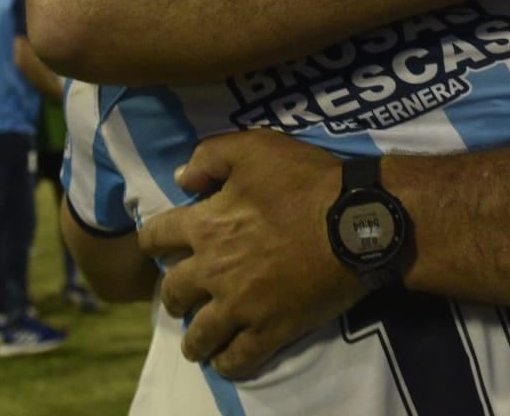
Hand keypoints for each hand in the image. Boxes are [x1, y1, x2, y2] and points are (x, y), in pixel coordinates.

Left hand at [138, 130, 363, 379]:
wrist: (357, 220)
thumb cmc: (307, 180)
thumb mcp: (256, 146)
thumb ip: (210, 156)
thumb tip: (181, 179)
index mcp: (206, 224)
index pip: (155, 237)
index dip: (152, 241)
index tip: (158, 247)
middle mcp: (213, 269)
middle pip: (173, 290)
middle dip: (174, 294)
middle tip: (184, 295)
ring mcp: (241, 305)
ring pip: (199, 334)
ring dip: (195, 339)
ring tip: (199, 342)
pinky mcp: (270, 330)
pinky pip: (237, 359)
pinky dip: (227, 362)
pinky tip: (227, 360)